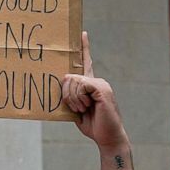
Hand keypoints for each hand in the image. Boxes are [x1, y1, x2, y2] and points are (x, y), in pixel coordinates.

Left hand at [62, 32, 128, 149]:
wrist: (107, 137)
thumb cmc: (92, 125)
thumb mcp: (74, 109)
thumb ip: (68, 95)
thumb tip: (63, 80)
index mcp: (90, 84)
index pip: (86, 62)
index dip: (84, 48)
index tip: (83, 33)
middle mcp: (96, 81)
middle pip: (69, 76)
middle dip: (66, 94)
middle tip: (76, 108)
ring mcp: (100, 84)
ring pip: (73, 81)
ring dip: (72, 99)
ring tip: (83, 109)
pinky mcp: (102, 89)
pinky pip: (81, 85)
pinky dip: (79, 99)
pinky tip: (87, 106)